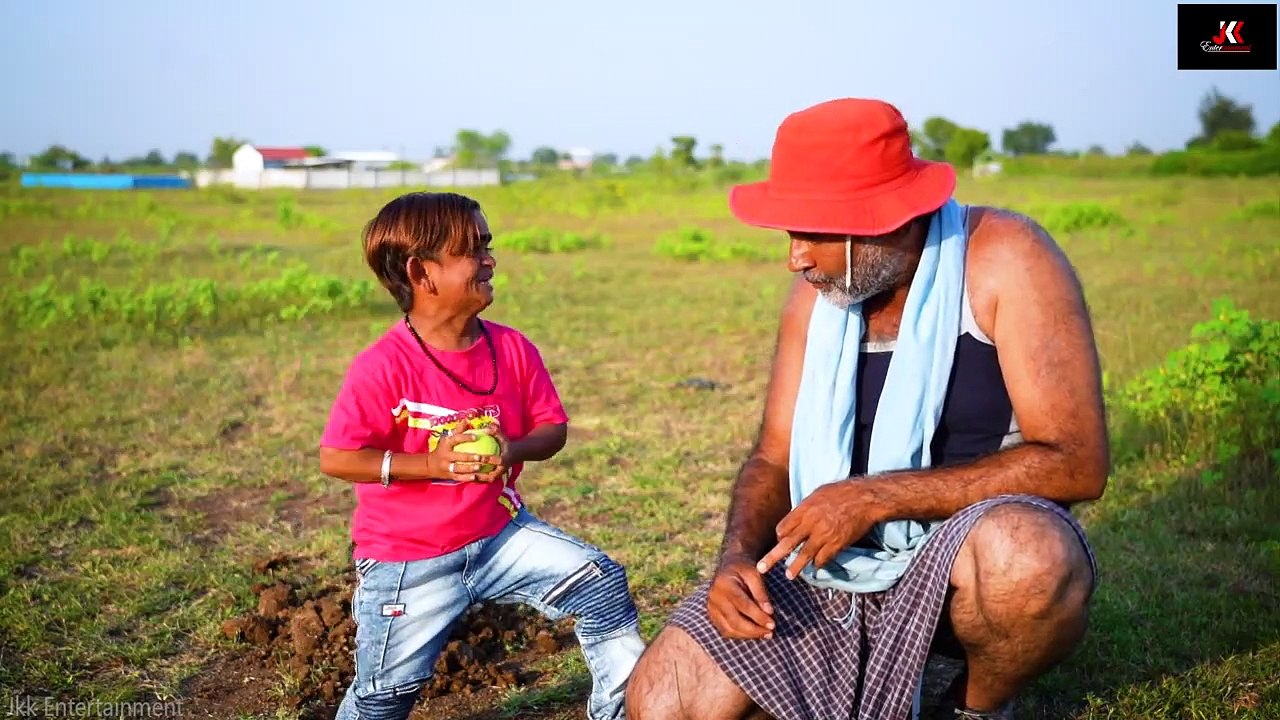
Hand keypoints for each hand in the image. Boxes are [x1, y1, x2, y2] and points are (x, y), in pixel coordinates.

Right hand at [425, 431, 504, 482]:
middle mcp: (445, 456)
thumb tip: (467, 420)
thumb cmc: (442, 449)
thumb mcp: (447, 439)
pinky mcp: (449, 476)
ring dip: (469, 468)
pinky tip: (476, 477)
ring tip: (479, 467)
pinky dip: (467, 478)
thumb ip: (457, 431)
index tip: (476, 437)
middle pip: (457, 456)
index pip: (455, 439)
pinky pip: (459, 477)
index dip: (465, 438)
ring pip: (458, 468)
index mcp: (445, 444)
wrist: (429, 465)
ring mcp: (447, 467)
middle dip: (469, 457)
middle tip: (480, 457)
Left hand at [471, 424, 513, 483]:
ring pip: (488, 480)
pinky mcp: (495, 478)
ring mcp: (499, 475)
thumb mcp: (503, 437)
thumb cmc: (506, 444)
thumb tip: (487, 427)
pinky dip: (478, 480)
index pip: (497, 460)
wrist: (514, 455)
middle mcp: (502, 470)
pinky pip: (486, 481)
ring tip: (467, 477)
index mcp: (505, 459)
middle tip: (471, 471)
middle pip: (492, 475)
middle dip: (482, 475)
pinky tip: (467, 478)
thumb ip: (495, 432)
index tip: (479, 457)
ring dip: (478, 480)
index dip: (489, 459)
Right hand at [707, 555, 775, 639]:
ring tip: (765, 634)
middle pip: (734, 620)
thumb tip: (769, 612)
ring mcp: (711, 607)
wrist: (729, 566)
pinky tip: (753, 633)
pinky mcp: (712, 615)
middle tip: (770, 632)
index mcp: (724, 584)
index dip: (758, 616)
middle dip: (754, 630)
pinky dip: (740, 634)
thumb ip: (761, 593)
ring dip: (748, 635)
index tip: (772, 624)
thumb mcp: (755, 574)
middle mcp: (714, 597)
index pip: (743, 605)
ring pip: (729, 629)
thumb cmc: (744, 569)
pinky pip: (725, 630)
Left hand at [756, 480, 881, 579]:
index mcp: (804, 510)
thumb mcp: (817, 494)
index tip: (782, 540)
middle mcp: (811, 524)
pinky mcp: (837, 544)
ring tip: (789, 575)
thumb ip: (805, 508)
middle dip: (773, 557)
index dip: (781, 535)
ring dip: (796, 567)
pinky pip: (823, 558)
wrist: (865, 498)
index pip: (783, 528)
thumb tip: (797, 518)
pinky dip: (818, 563)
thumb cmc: (841, 492)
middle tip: (761, 568)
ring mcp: (824, 535)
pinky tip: (816, 566)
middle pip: (787, 543)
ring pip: (805, 555)